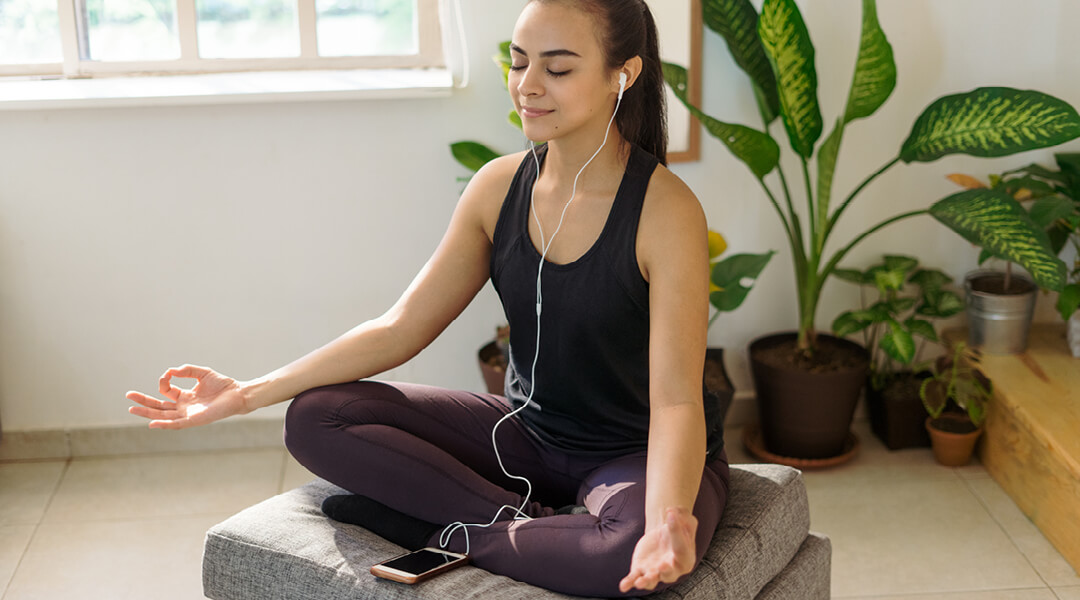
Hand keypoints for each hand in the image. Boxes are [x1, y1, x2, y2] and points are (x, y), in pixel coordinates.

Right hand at [127, 365, 249, 428]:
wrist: (238, 394)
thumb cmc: (223, 384)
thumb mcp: (202, 372)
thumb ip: (186, 370)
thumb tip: (170, 371)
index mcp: (185, 397)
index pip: (166, 392)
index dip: (163, 383)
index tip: (167, 375)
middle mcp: (184, 407)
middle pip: (159, 407)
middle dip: (143, 402)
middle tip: (128, 396)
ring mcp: (188, 415)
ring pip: (163, 416)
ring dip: (147, 414)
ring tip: (131, 410)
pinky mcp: (195, 420)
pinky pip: (177, 424)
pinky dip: (164, 424)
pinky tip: (152, 423)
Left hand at [619, 507, 697, 592]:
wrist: (664, 534)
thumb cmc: (678, 528)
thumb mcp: (685, 519)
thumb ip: (682, 515)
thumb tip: (671, 512)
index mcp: (686, 559)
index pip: (681, 548)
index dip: (677, 531)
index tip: (670, 514)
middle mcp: (672, 570)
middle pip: (669, 572)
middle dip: (665, 570)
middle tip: (662, 566)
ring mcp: (655, 572)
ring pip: (651, 580)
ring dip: (646, 581)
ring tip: (640, 582)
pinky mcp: (641, 569)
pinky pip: (634, 578)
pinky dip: (629, 582)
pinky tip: (623, 586)